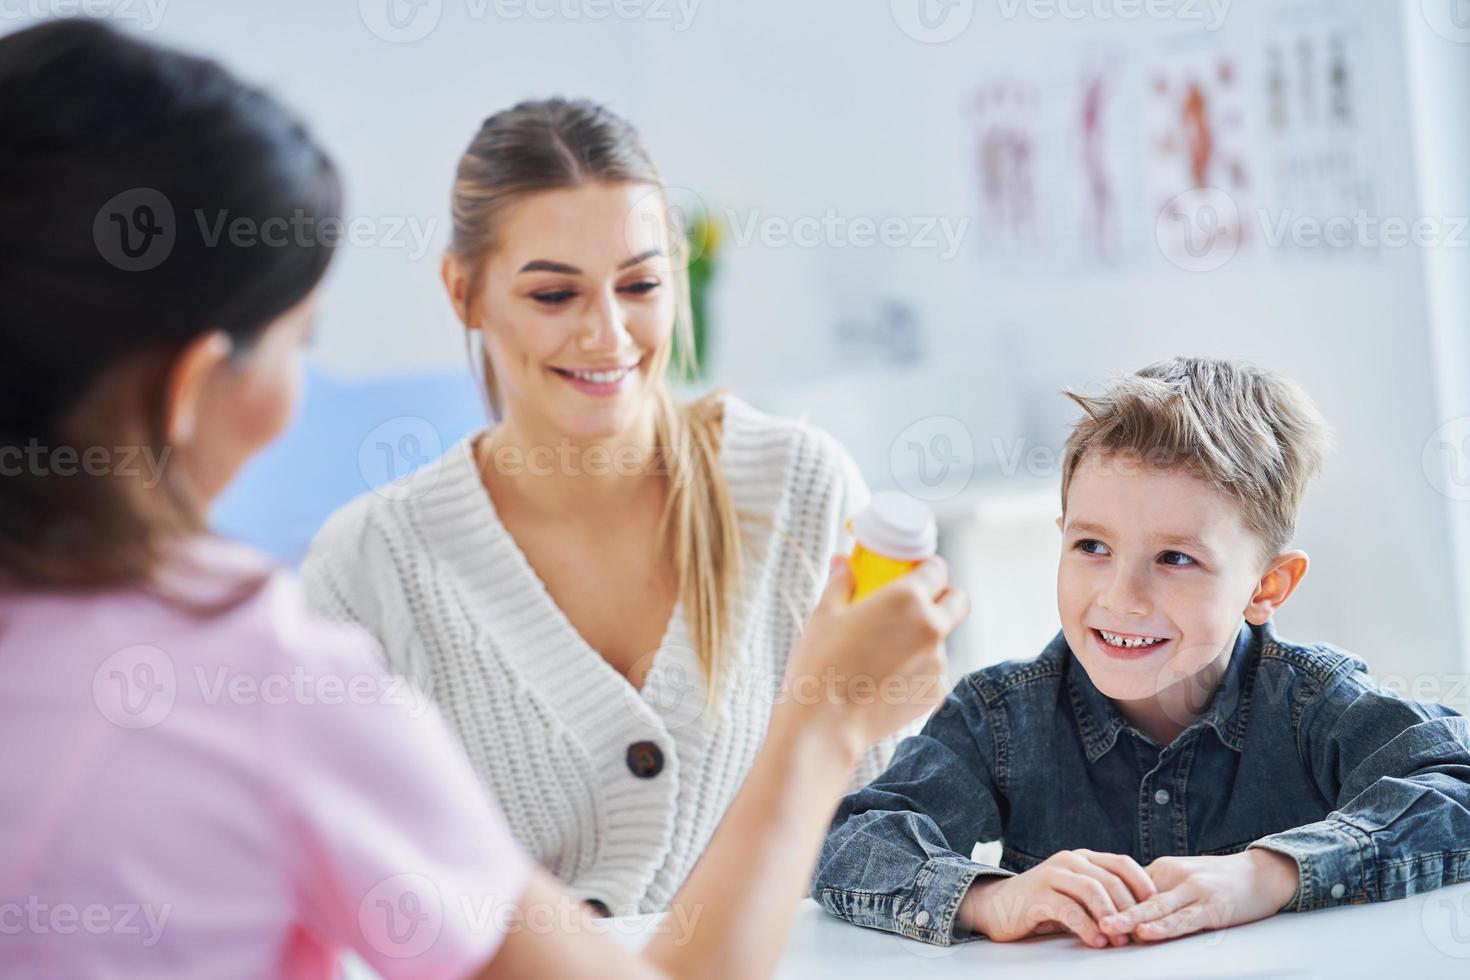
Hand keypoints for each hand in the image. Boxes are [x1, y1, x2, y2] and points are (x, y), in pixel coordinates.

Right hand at [782, 556, 967, 751]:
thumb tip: (842, 563)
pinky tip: (886, 679)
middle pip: (958, 601)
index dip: (926, 569)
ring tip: (885, 653)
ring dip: (924, 639)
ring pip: (942, 640)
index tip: (913, 574)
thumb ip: (841, 582)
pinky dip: (917, 671)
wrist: (824, 723)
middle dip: (943, 598)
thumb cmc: (820, 664)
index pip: (937, 569)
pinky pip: (932, 672)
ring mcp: (938, 663)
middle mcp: (931, 627)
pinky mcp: (935, 693)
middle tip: (915, 606)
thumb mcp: (824, 614)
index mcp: (907, 598)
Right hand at [958, 849, 1156, 948]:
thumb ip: (1101, 898)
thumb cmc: (1042, 905)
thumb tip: (1142, 915)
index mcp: (1082, 858)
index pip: (1122, 864)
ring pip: (1092, 890)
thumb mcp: (1075, 897)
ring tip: (1118, 940)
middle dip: (1128, 909)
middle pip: (1110, 879)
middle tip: (1137, 934)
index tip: (1156, 909)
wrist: (997, 907)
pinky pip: (1069, 909)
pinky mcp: (1037, 894)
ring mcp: (1052, 875)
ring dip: (1110, 918)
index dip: (1143, 884)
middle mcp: (1069, 861)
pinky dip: (1087, 927)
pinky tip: (1096, 942)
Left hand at [1099, 849, 1299, 942]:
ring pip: (1157, 907)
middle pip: (1137, 895)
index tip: (1081, 910)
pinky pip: (1185, 919)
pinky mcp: (1213, 906)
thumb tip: (1123, 908)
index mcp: (1163, 870)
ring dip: (1131, 919)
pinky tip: (1149, 931)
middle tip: (1085, 919)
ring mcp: (1195, 890)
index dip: (1106, 901)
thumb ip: (1156, 891)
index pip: (1128, 887)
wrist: (1261, 873)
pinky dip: (1165, 926)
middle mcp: (1175, 876)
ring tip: (1108, 928)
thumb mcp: (1183, 879)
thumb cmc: (1218, 880)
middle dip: (1111, 909)